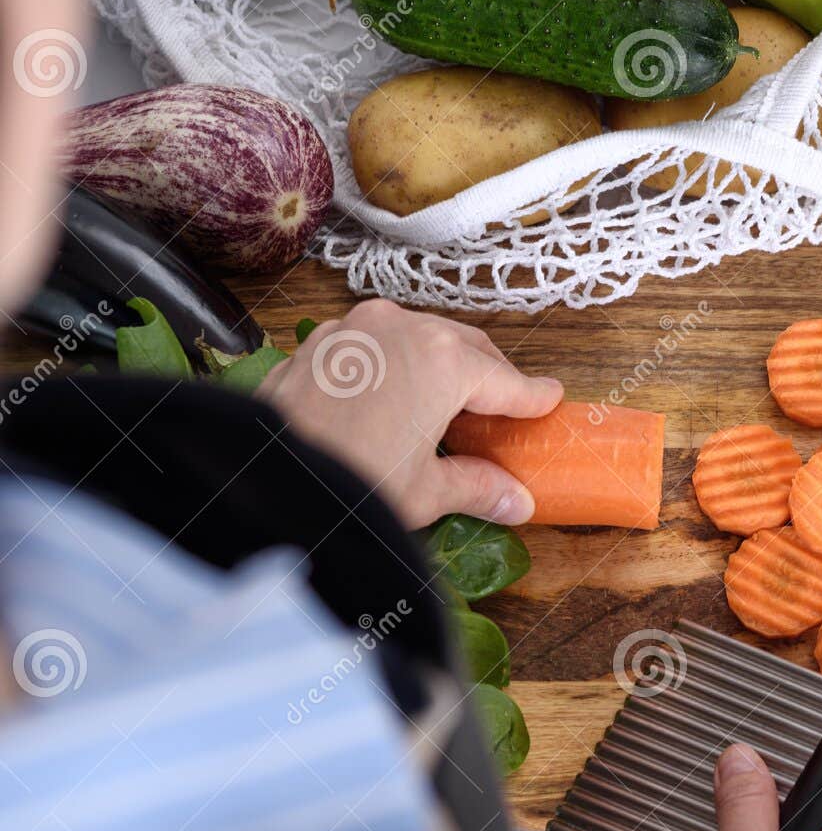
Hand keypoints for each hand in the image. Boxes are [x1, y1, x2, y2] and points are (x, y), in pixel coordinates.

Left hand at [258, 299, 560, 529]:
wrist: (263, 480)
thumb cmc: (352, 484)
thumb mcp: (424, 493)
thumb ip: (476, 487)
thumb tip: (515, 501)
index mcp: (443, 360)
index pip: (505, 380)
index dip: (532, 396)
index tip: (550, 399)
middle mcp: (401, 329)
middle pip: (464, 347)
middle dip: (487, 375)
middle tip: (503, 406)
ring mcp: (355, 329)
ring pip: (416, 337)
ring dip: (439, 364)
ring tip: (446, 402)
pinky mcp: (319, 342)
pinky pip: (373, 346)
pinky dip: (394, 366)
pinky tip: (392, 399)